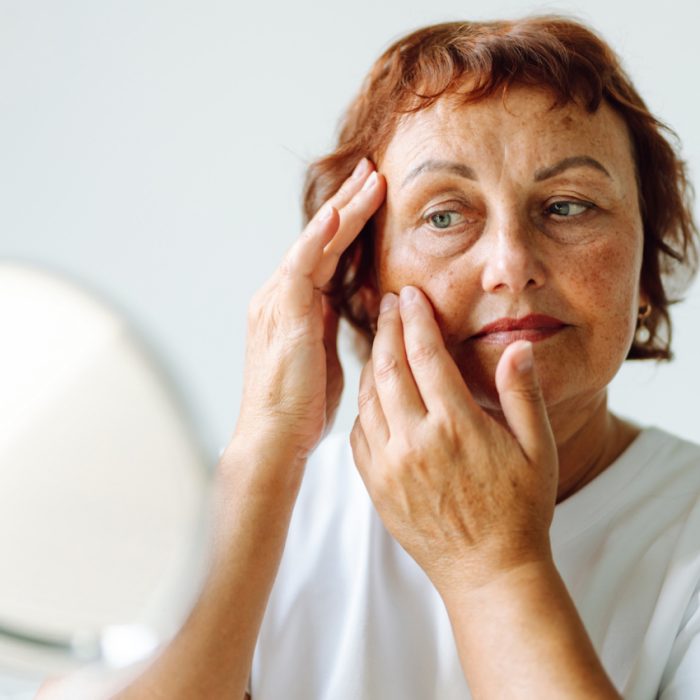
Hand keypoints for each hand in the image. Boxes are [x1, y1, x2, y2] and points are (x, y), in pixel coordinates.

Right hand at [234, 159, 385, 467]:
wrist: (274, 439)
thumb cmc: (301, 407)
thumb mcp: (325, 358)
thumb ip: (334, 327)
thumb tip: (359, 309)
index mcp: (294, 306)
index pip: (326, 255)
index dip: (350, 225)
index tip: (373, 199)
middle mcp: (281, 295)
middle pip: (321, 239)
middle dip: (348, 203)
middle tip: (372, 171)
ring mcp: (278, 300)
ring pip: (314, 243)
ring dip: (343, 209)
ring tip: (370, 178)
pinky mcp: (282, 313)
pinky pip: (301, 265)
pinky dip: (319, 237)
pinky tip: (339, 212)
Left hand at [350, 286, 558, 596]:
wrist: (486, 570)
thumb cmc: (519, 511)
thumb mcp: (537, 450)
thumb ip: (523, 395)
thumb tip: (519, 347)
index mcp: (455, 426)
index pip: (426, 355)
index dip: (415, 318)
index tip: (409, 294)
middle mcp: (415, 441)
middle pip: (389, 367)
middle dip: (386, 327)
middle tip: (386, 303)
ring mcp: (389, 464)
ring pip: (368, 396)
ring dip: (370, 360)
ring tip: (377, 337)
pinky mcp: (374, 484)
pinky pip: (358, 431)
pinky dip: (363, 404)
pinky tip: (372, 390)